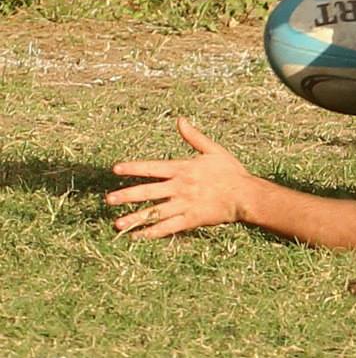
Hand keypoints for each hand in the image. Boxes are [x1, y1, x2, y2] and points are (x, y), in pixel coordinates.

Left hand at [106, 119, 254, 238]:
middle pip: (148, 191)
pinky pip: (168, 227)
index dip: (133, 168)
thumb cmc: (231, 172)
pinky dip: (153, 232)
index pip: (153, 168)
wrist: (246, 195)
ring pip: (155, 212)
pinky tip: (138, 236)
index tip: (115, 169)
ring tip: (116, 223)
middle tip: (107, 200)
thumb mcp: (213, 150)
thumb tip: (180, 120)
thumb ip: (194, 137)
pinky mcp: (191, 219)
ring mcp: (185, 204)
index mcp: (183, 169)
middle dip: (126, 195)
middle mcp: (180, 187)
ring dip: (135, 218)